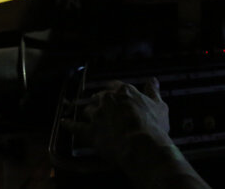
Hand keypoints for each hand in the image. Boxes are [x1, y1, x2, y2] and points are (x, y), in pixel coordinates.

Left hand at [76, 79, 211, 188]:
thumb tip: (153, 80)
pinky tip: (64, 122)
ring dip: (88, 111)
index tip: (113, 92)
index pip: (115, 85)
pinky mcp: (90, 131)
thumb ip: (153, 92)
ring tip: (88, 114)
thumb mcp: (159, 106)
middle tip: (102, 105)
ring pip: (88, 109)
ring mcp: (97, 115)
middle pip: (99, 96)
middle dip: (100, 100)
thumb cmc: (153, 125)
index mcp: (125, 91)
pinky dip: (69, 124)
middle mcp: (108, 99)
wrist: (140, 144)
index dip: (113, 89)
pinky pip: (75, 126)